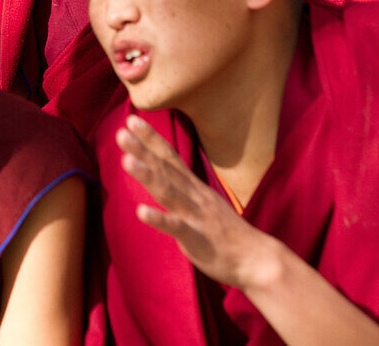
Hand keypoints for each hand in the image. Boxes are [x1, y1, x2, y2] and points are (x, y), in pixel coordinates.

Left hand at [117, 115, 276, 290]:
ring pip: (168, 191)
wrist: (257, 258)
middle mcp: (194, 195)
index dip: (151, 138)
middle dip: (143, 149)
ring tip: (126, 160)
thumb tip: (165, 175)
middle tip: (122, 130)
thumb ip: (184, 189)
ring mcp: (196, 215)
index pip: (170, 157)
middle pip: (165, 168)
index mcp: (194, 187)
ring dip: (147, 175)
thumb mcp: (204, 203)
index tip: (132, 121)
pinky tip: (141, 211)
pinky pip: (176, 227)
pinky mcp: (197, 239)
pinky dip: (158, 218)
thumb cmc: (226, 232)